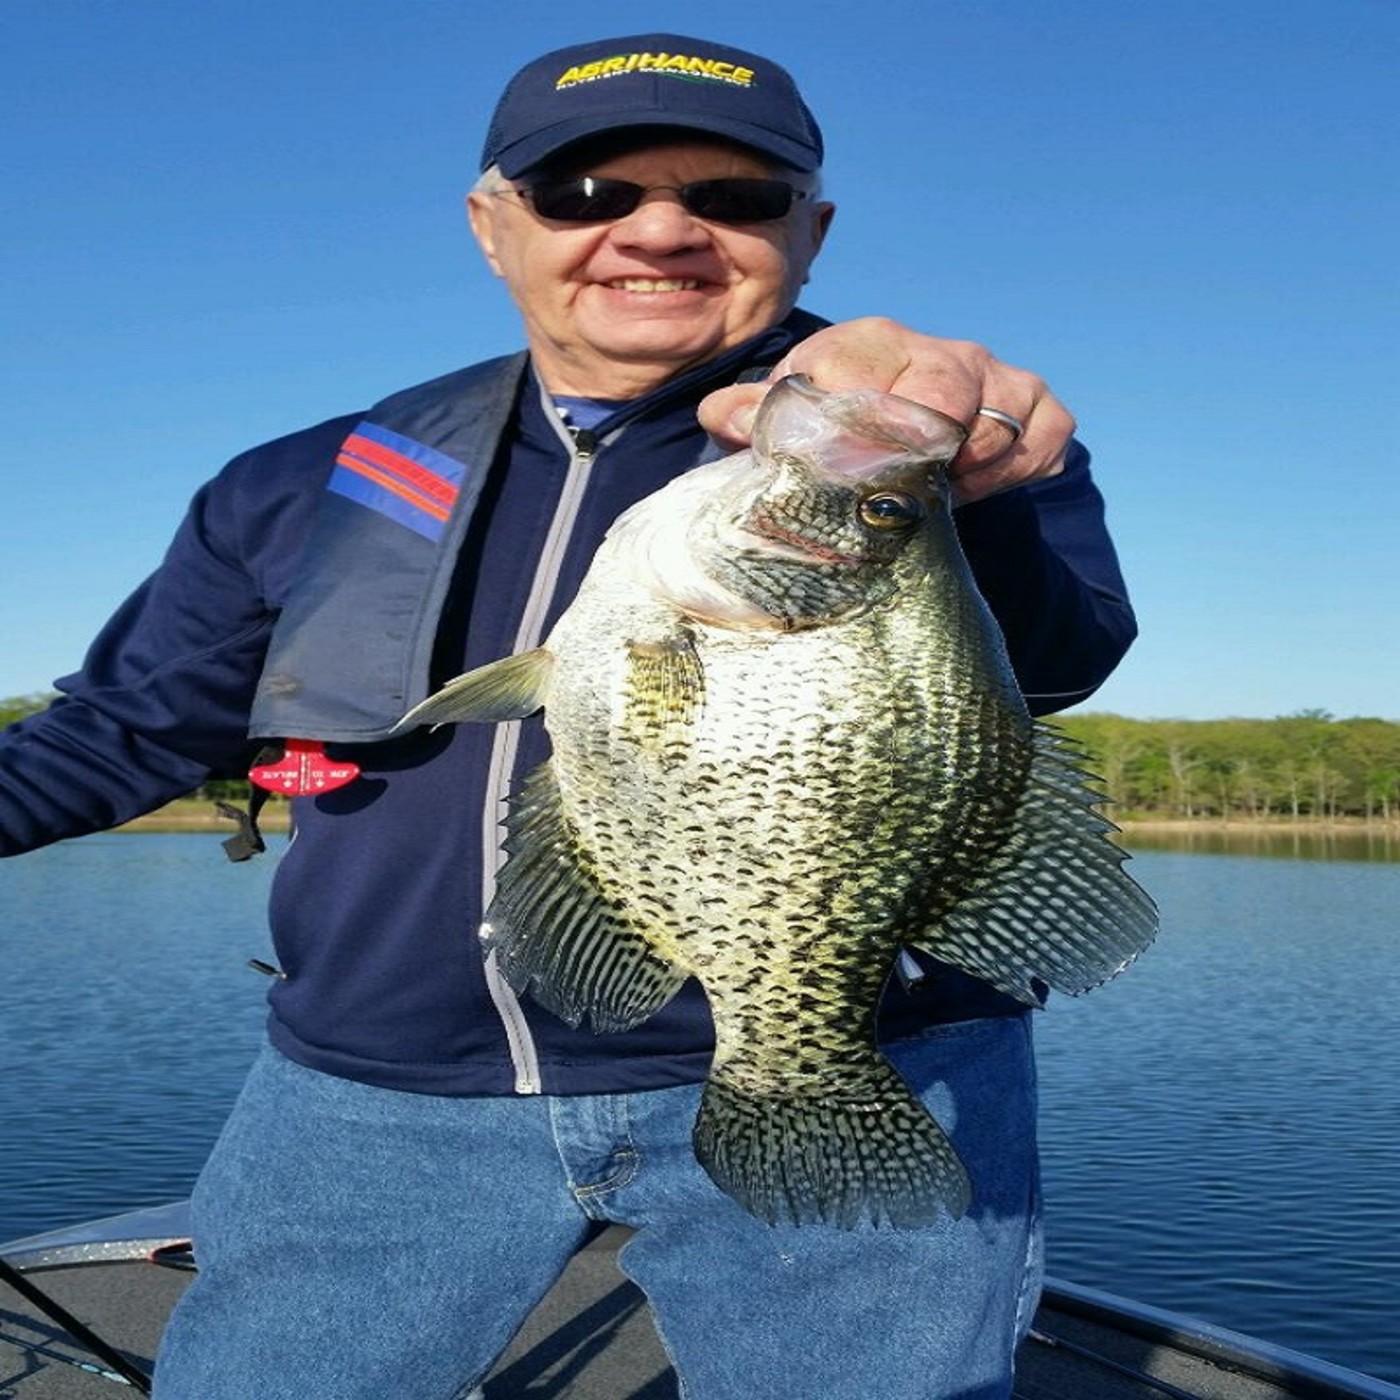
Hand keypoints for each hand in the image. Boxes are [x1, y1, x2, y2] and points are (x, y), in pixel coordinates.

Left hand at [698, 317, 1073, 503]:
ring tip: (927, 496)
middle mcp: (936, 352)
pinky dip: (1010, 474)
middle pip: (939, 390)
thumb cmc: (843, 433)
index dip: (844, 418)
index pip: (856, 364)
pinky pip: (1042, 441)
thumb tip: (723, 415)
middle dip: (915, 448)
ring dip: (961, 473)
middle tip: (889, 490)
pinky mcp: (1040, 410)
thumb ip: (752, 418)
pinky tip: (972, 489)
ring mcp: (994, 377)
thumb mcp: (791, 424)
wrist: (916, 448)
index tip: (835, 466)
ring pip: (994, 423)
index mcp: (866, 345)